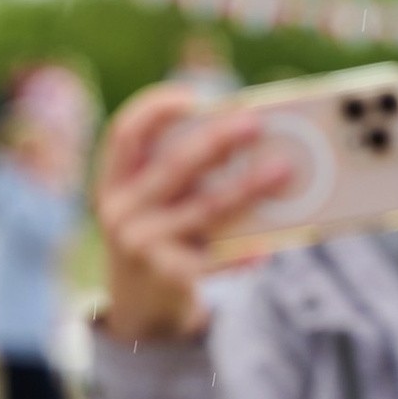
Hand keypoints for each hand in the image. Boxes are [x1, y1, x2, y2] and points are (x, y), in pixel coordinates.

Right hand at [92, 87, 291, 343]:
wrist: (138, 302)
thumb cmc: (160, 231)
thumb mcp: (154, 200)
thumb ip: (184, 173)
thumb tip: (250, 146)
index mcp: (114, 181)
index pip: (125, 134)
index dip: (155, 108)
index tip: (192, 97)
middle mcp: (120, 211)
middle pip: (173, 167)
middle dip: (216, 141)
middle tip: (255, 123)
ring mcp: (141, 246)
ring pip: (203, 209)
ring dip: (246, 187)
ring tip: (282, 170)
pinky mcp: (168, 276)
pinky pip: (214, 260)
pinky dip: (243, 252)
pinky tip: (267, 245)